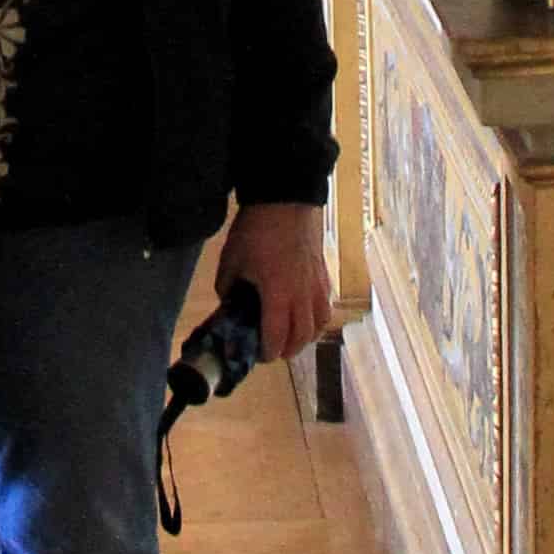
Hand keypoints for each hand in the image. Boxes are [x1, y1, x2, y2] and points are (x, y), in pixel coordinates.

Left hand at [218, 199, 335, 365]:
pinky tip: (304, 312)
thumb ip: (228, 289)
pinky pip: (325, 306)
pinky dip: (316, 318)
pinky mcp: (324, 274)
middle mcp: (302, 296)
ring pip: (319, 324)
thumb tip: (229, 304)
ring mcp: (317, 285)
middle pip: (302, 337)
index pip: (277, 337)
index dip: (268, 352)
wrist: (286, 199)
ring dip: (304, 336)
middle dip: (286, 349)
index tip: (257, 355)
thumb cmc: (256, 231)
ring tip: (290, 335)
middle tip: (271, 348)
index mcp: (278, 295)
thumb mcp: (231, 260)